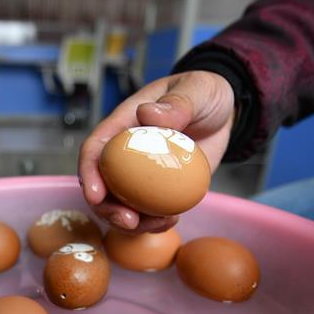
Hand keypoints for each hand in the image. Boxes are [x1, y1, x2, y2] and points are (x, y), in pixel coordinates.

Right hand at [78, 71, 234, 232]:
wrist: (224, 113)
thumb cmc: (203, 93)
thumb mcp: (196, 89)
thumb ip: (177, 102)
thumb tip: (148, 114)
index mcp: (124, 125)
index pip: (96, 149)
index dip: (89, 172)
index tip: (95, 194)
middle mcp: (126, 153)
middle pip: (103, 185)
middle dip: (107, 208)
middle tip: (129, 220)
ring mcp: (142, 174)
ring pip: (123, 204)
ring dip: (132, 223)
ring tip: (158, 224)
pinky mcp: (161, 189)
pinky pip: (150, 211)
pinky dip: (155, 222)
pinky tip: (171, 221)